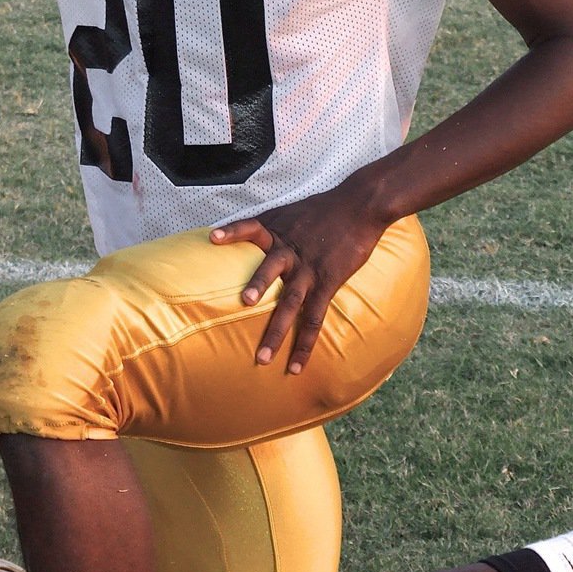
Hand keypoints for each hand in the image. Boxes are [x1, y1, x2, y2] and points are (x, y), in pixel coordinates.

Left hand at [210, 181, 388, 373]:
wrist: (360, 206)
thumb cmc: (326, 209)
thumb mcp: (294, 210)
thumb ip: (274, 225)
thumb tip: (253, 232)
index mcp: (280, 230)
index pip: (250, 227)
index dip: (232, 231)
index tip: (212, 238)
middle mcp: (290, 250)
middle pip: (267, 271)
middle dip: (254, 289)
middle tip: (240, 305)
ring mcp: (309, 269)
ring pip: (290, 304)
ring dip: (276, 332)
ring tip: (262, 357)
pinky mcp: (327, 284)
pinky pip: (314, 319)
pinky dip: (305, 344)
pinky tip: (296, 365)